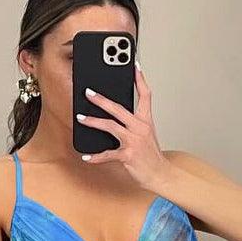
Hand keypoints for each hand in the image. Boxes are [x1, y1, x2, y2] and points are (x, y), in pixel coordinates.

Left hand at [76, 62, 167, 189]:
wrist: (160, 175)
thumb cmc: (151, 156)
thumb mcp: (147, 136)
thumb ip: (134, 124)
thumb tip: (116, 118)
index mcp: (146, 121)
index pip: (145, 95)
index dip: (140, 79)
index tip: (134, 65)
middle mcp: (140, 128)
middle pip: (119, 108)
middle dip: (101, 99)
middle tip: (88, 92)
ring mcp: (134, 141)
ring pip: (110, 126)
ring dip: (93, 121)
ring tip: (81, 118)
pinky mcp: (128, 155)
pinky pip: (108, 154)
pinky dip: (96, 157)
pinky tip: (87, 157)